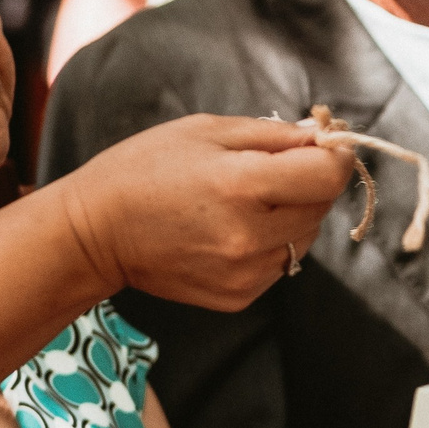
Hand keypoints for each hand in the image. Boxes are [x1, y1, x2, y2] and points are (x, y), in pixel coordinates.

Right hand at [56, 114, 353, 309]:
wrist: (95, 233)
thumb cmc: (144, 169)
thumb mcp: (206, 130)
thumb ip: (273, 135)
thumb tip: (323, 137)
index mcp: (242, 186)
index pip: (327, 175)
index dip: (332, 155)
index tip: (322, 144)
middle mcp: (250, 236)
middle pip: (321, 206)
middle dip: (310, 182)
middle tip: (274, 167)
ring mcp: (245, 273)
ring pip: (305, 237)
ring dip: (292, 214)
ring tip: (245, 200)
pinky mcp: (238, 297)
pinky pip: (280, 264)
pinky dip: (270, 244)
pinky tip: (232, 229)